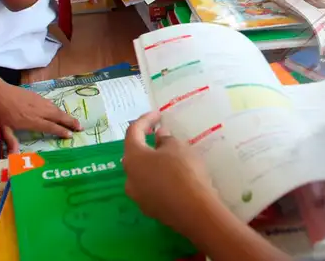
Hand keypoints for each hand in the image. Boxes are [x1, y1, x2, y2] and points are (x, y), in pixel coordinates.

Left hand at [0, 77, 81, 137]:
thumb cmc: (0, 112)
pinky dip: (58, 109)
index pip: (50, 126)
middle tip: (80, 127)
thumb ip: (11, 142)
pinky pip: (51, 103)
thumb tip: (14, 157)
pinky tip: (60, 111)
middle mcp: (38, 111)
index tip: (70, 135)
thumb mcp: (4, 129)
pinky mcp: (37, 96)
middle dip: (70, 122)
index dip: (61, 131)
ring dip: (66, 115)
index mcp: (32, 120)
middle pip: (58, 116)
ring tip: (74, 121)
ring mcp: (39, 102)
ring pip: (56, 109)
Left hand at [122, 113, 217, 235]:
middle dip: (146, 143)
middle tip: (160, 135)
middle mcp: (129, 177)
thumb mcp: (178, 148)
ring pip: (142, 173)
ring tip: (169, 157)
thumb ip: (166, 139)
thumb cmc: (184, 172)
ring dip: (152, 163)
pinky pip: (151, 187)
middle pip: (134, 155)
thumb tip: (158, 137)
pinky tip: (173, 177)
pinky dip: (159, 178)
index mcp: (133, 158)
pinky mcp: (149, 209)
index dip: (145, 120)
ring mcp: (138, 196)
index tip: (158, 114)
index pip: (134, 132)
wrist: (194, 211)